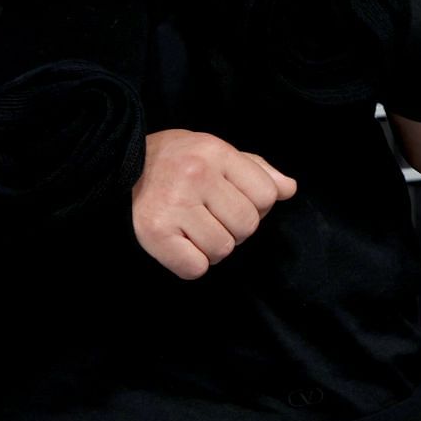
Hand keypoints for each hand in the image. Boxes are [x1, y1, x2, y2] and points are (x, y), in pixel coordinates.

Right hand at [132, 129, 297, 278]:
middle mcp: (195, 175)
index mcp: (216, 152)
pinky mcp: (154, 232)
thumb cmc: (184, 161)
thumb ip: (259, 171)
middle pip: (247, 226)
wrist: (130, 162)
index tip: (235, 200)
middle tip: (213, 216)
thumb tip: (289, 189)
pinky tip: (183, 244)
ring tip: (197, 228)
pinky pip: (196, 268)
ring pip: (223, 249)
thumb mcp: (222, 153)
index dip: (258, 205)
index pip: (267, 195)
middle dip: (237, 228)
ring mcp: (174, 204)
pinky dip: (194, 263)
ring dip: (214, 247)